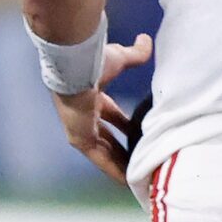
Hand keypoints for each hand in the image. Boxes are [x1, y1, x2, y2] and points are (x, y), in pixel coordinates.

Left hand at [51, 31, 151, 185]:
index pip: (112, 116)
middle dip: (124, 152)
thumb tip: (146, 40)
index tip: (141, 135)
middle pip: (108, 139)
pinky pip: (100, 159)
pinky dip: (114, 170)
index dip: (126, 126)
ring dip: (121, 166)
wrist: (75, 66)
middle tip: (142, 164)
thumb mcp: (120, 58)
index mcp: (93, 97)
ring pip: (105, 153)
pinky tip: (130, 181)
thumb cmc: (94, 60)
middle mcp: (85, 115)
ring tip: (140, 180)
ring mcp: (81, 128)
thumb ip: (135, 53)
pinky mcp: (79, 138)